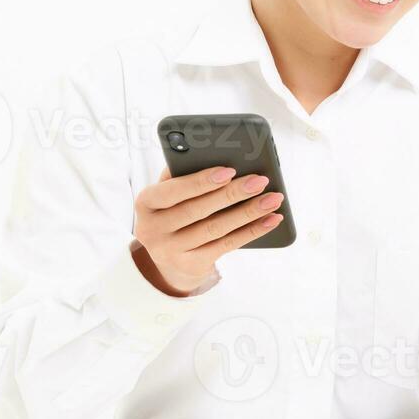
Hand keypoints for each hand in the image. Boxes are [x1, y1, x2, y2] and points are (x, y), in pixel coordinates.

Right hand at [133, 166, 283, 295]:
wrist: (165, 258)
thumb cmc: (172, 211)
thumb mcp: (166, 193)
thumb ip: (181, 173)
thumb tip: (211, 154)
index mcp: (146, 202)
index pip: (173, 191)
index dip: (201, 181)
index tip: (229, 170)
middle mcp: (153, 229)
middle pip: (198, 210)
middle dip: (232, 194)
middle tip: (259, 180)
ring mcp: (171, 251)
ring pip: (215, 229)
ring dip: (248, 212)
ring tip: (272, 199)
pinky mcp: (192, 265)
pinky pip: (227, 245)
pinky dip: (252, 231)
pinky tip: (270, 220)